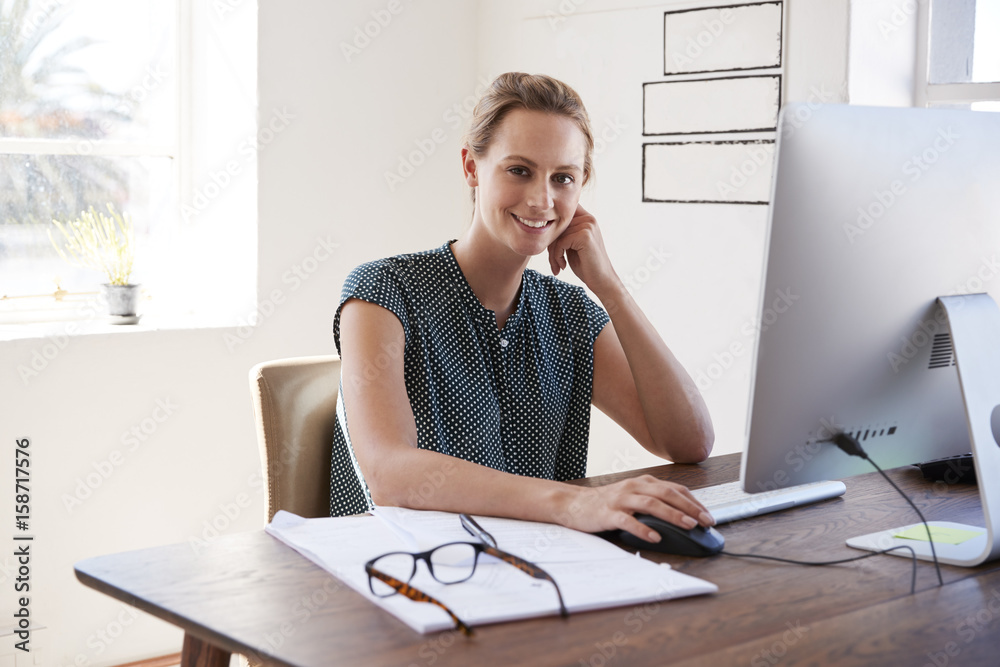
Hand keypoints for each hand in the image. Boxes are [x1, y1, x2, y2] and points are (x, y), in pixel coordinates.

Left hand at [547, 204, 618, 294]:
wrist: (602, 280)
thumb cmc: (586, 264)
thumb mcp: (573, 245)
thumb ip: (564, 233)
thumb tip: (544, 225)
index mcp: (587, 218)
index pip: (563, 213)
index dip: (553, 228)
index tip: (551, 247)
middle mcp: (589, 219)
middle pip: (558, 226)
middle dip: (550, 245)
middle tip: (553, 262)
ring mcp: (588, 226)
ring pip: (557, 236)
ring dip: (553, 254)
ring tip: (557, 266)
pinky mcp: (585, 235)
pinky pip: (560, 243)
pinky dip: (557, 256)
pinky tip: (562, 266)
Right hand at [555, 475, 714, 543]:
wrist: (574, 503)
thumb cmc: (607, 502)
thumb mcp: (633, 496)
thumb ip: (654, 501)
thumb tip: (683, 516)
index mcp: (643, 482)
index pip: (675, 489)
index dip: (694, 502)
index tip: (708, 515)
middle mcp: (634, 487)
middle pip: (667, 494)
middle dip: (690, 508)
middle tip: (706, 521)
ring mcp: (621, 499)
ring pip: (651, 504)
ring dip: (672, 514)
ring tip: (688, 526)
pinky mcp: (608, 513)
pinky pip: (628, 520)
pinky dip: (642, 528)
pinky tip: (654, 537)